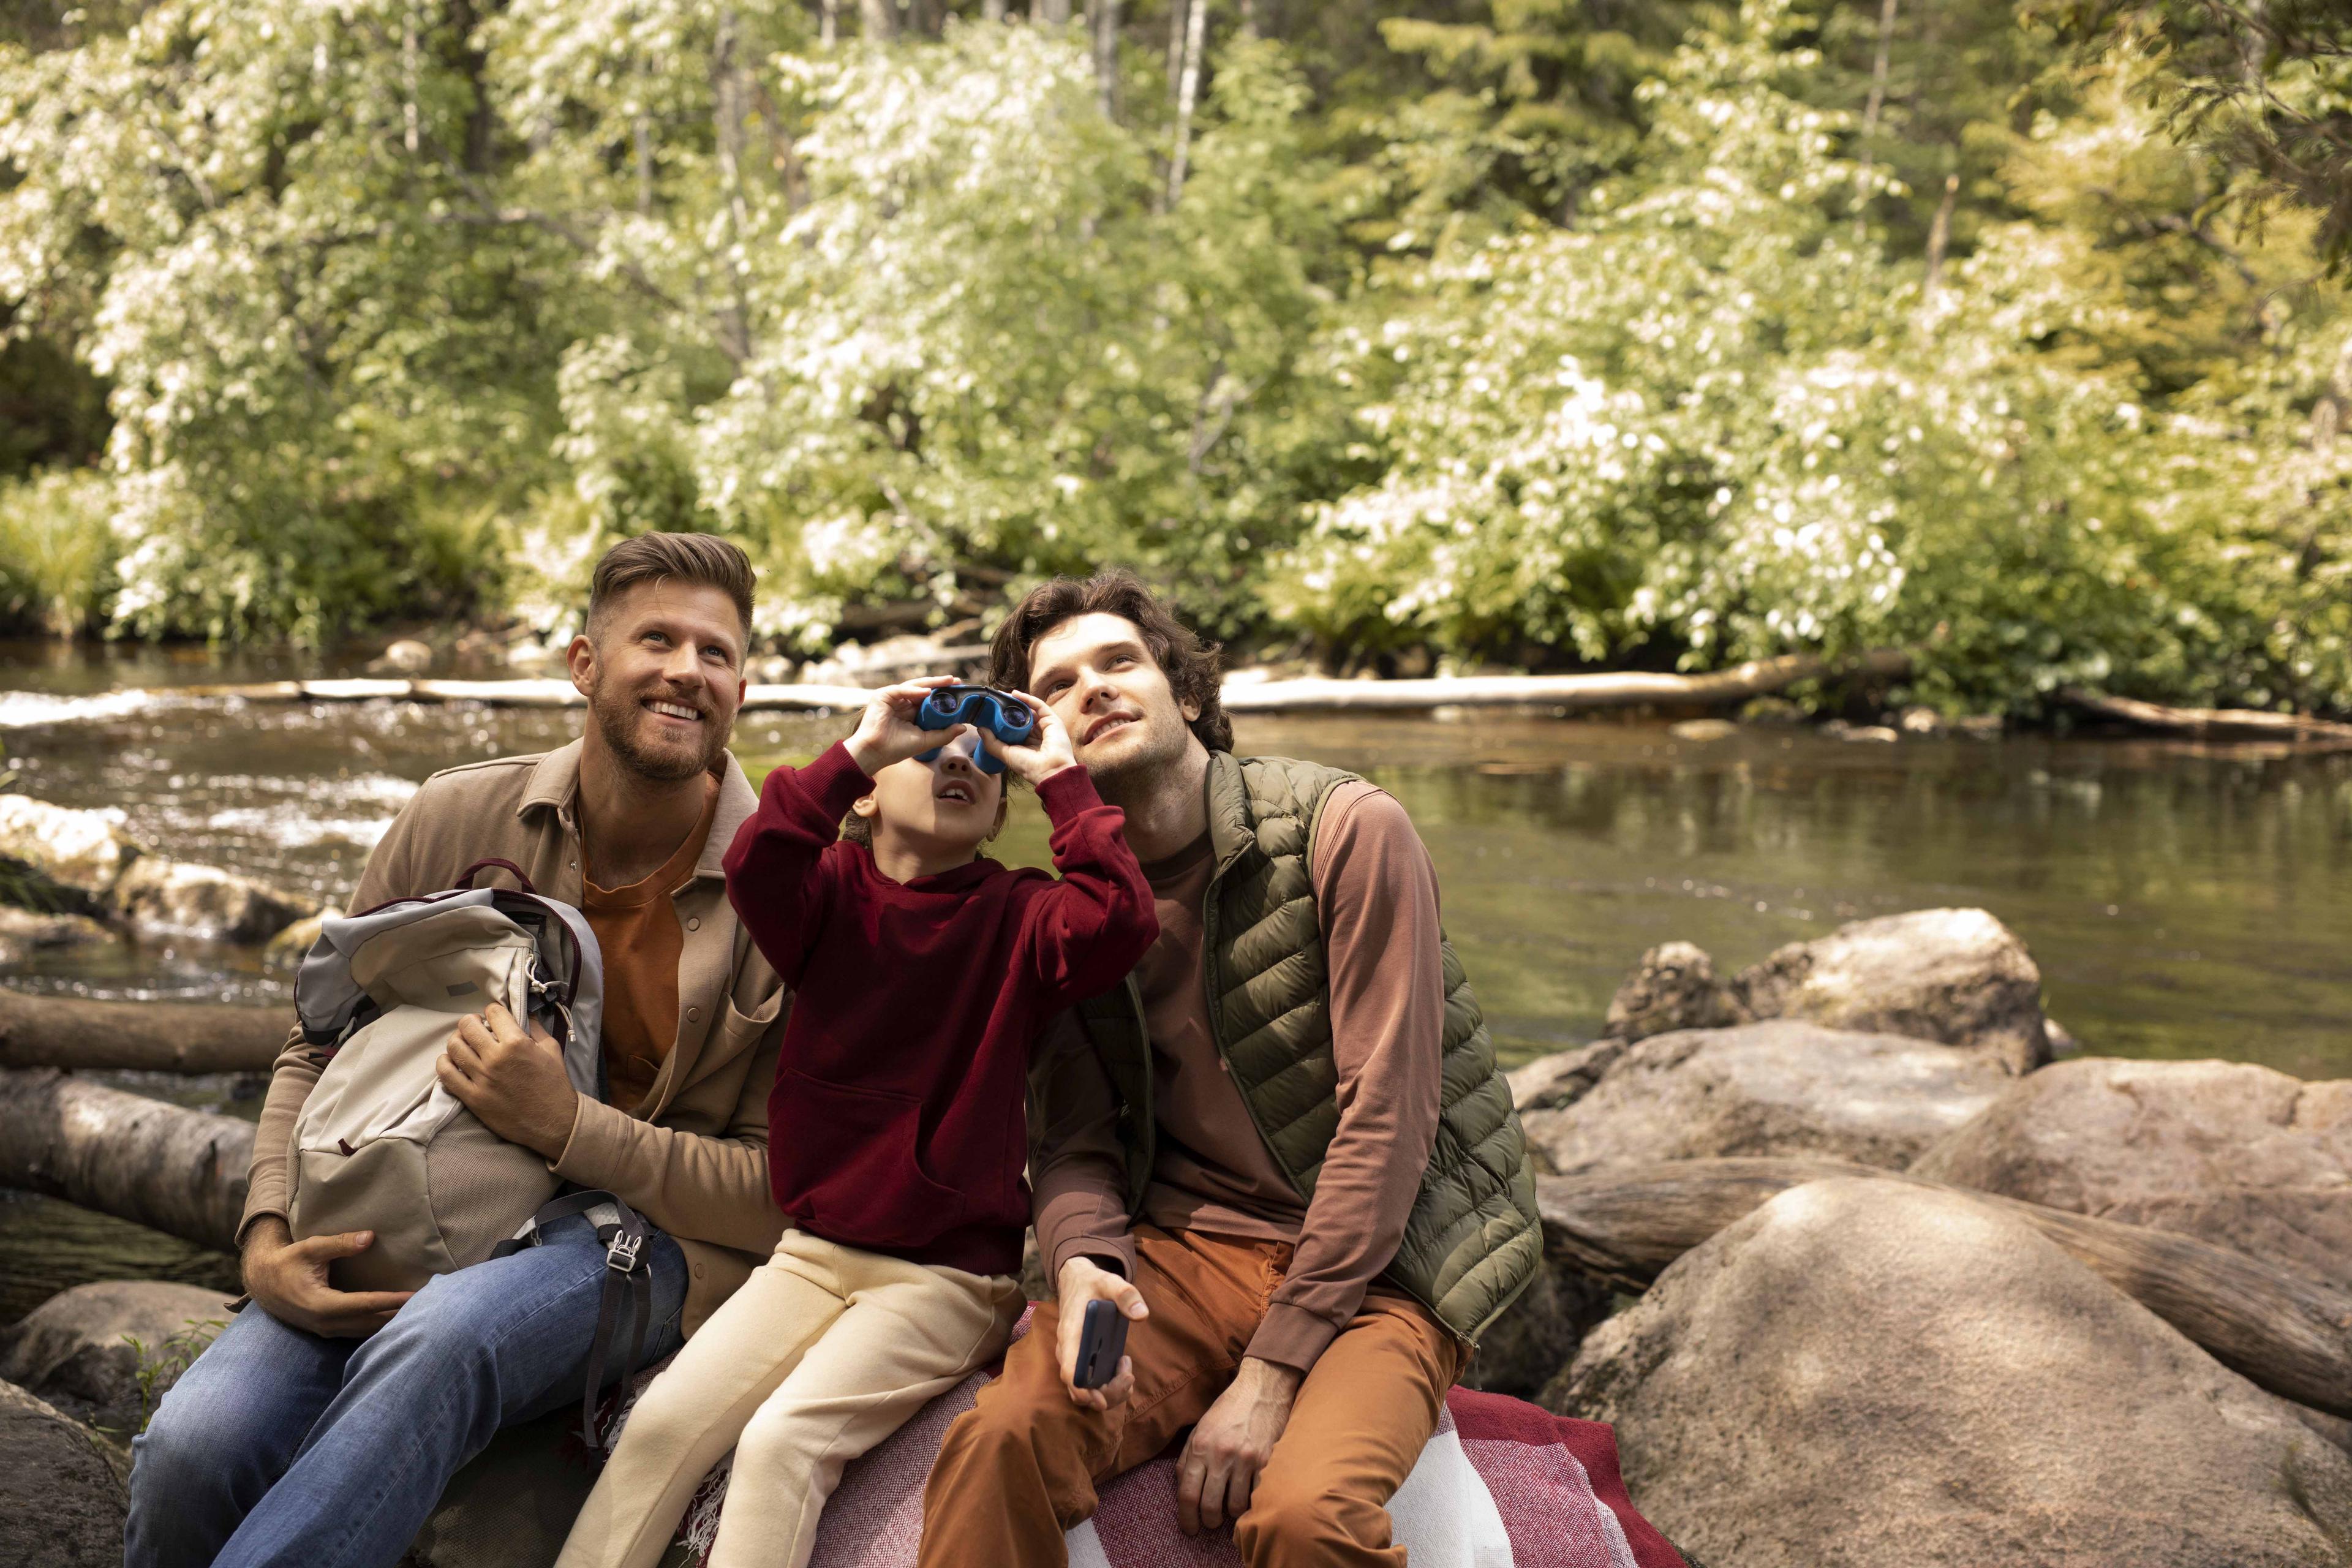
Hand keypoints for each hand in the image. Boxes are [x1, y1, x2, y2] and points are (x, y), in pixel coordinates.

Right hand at [241, 1216, 414, 1337]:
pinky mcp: (328, 1331)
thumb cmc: (287, 1262)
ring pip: (366, 1331)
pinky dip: (379, 1327)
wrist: (263, 1283)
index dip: (391, 1300)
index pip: (365, 1304)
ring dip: (392, 1324)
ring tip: (421, 1313)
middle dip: (399, 1314)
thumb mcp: (310, 1248)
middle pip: (370, 1322)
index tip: (415, 1295)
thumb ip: (339, 1243)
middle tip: (431, 1304)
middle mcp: (325, 1323)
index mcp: (321, 1304)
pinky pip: (359, 1333)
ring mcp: (326, 1330)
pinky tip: (399, 1320)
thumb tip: (369, 1237)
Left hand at [437, 1002, 580, 1159]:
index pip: (493, 1012)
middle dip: (471, 1022)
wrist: (553, 1121)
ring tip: (465, 1044)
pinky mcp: (472, 1097)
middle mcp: (496, 1057)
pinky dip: (445, 1063)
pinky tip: (453, 1062)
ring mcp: (481, 1078)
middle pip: (467, 1025)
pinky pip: (446, 1074)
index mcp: (517, 1043)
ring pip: (454, 1047)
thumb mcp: (552, 1049)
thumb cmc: (554, 1084)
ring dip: (458, 1040)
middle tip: (477, 1028)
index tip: (495, 1018)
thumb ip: (535, 1028)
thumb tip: (524, 1014)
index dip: (493, 1012)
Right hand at [843, 676, 960, 775]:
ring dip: (932, 683)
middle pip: (924, 690)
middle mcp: (902, 702)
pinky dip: (914, 691)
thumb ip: (944, 734)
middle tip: (957, 681)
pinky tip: (928, 692)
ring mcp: (893, 698)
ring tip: (948, 682)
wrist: (875, 753)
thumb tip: (964, 727)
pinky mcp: (883, 696)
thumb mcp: (926, 740)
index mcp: (911, 712)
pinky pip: (901, 690)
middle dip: (941, 685)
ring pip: (915, 686)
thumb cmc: (896, 749)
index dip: (944, 695)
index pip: (930, 699)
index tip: (961, 691)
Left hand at [978, 690, 1076, 785]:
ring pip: (1029, 709)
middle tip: (995, 700)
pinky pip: (1039, 705)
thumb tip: (980, 729)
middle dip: (1009, 708)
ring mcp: (1044, 726)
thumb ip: (992, 743)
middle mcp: (1036, 734)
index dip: (1003, 719)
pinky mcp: (1052, 720)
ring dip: (1016, 701)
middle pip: (1021, 717)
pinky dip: (1027, 698)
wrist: (1051, 770)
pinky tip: (1015, 694)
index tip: (990, 712)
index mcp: (1026, 744)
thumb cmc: (1029, 766)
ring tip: (1002, 695)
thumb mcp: (1006, 754)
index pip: (1013, 727)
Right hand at [1055, 1256, 1147, 1410]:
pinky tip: (1123, 1366)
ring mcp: (1073, 1357)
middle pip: (1079, 1388)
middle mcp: (1067, 1351)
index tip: (1101, 1401)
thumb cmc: (1091, 1283)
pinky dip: (1109, 1383)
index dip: (1082, 1389)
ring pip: (1086, 1390)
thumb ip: (1125, 1294)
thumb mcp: (1108, 1281)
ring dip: (1111, 1388)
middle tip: (1129, 1374)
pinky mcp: (1082, 1359)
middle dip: (1108, 1390)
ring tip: (1127, 1367)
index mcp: (1070, 1334)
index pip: (1069, 1370)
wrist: (1077, 1281)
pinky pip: (1091, 1383)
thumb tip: (1142, 1315)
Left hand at [1176, 1357, 1301, 1533]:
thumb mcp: (1199, 1428)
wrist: (1261, 1389)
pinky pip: (1256, 1496)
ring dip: (1231, 1513)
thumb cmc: (1227, 1410)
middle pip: (1210, 1506)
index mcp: (1200, 1446)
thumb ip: (1187, 1458)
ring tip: (1230, 1506)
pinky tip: (1248, 1496)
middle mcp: (1221, 1454)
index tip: (1189, 1529)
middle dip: (1209, 1521)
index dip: (1186, 1518)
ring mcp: (1246, 1459)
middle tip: (1210, 1522)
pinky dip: (1251, 1502)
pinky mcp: (1267, 1461)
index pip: (1188, 1494)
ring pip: (1235, 1506)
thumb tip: (1182, 1489)